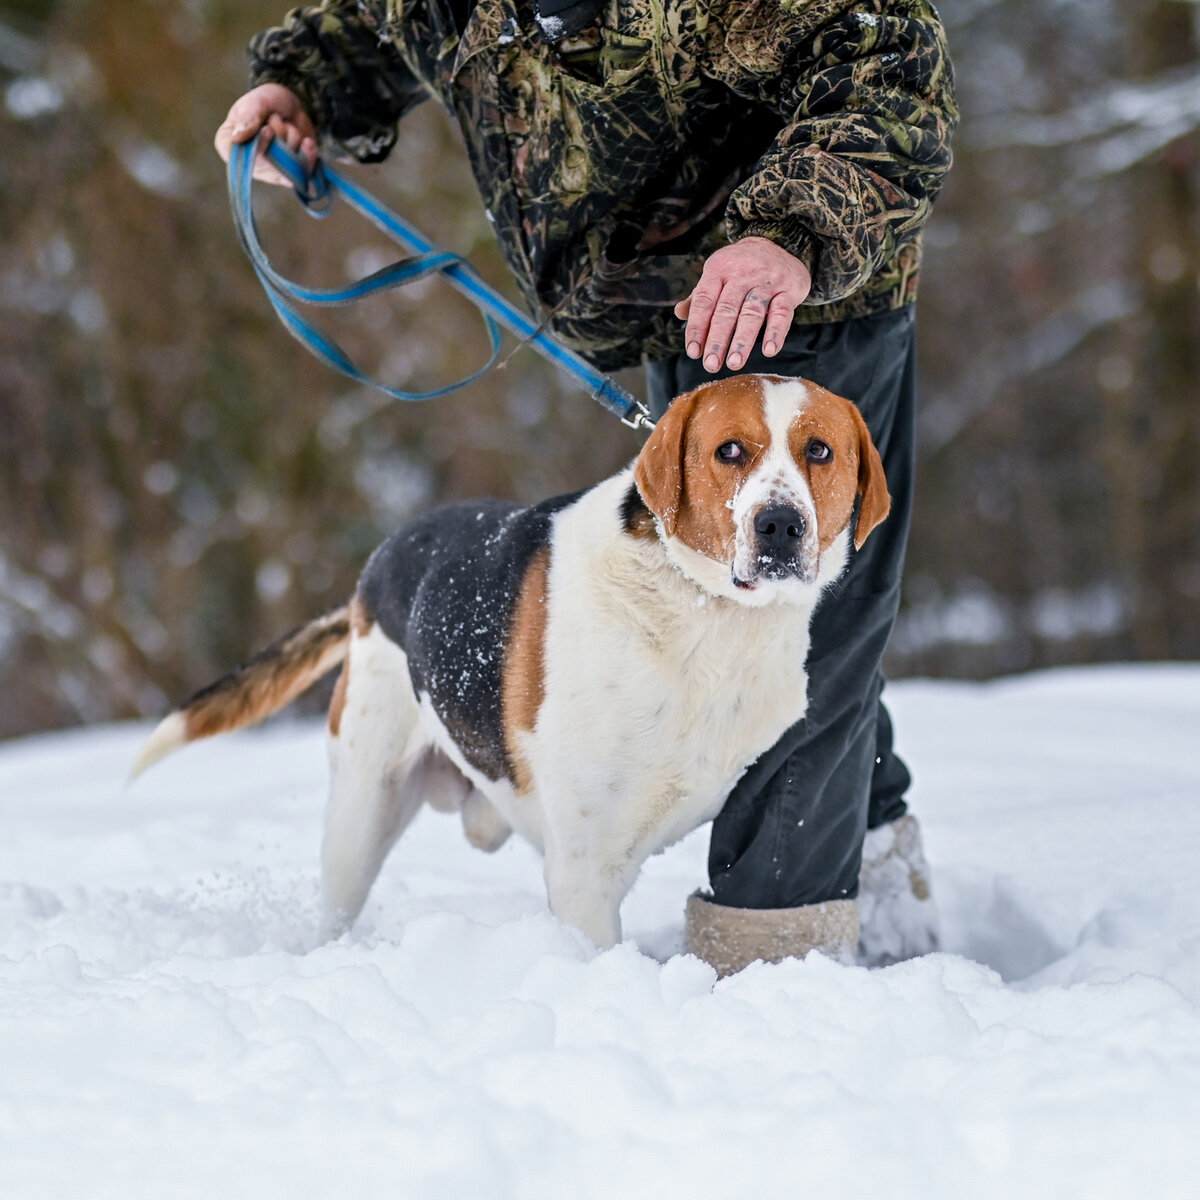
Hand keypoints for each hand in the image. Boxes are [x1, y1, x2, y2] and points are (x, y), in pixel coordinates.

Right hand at [214, 84, 317, 186]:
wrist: (292, 107)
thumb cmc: (268, 101)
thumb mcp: (258, 101)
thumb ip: (248, 116)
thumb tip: (236, 138)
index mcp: (229, 144)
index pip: (240, 158)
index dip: (259, 146)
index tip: (268, 130)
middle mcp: (248, 163)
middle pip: (268, 162)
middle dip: (279, 135)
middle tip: (277, 119)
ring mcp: (270, 172)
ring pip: (286, 165)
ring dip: (292, 140)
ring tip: (287, 126)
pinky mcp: (290, 175)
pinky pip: (302, 173)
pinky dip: (308, 154)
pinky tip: (307, 142)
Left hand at [674, 237, 811, 371]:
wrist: (779, 245)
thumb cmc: (740, 269)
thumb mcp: (717, 275)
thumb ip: (699, 296)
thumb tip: (679, 313)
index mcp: (719, 270)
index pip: (704, 301)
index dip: (697, 328)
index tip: (693, 352)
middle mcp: (742, 274)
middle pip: (727, 310)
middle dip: (718, 340)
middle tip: (711, 364)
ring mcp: (766, 281)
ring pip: (752, 312)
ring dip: (743, 340)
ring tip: (734, 362)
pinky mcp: (788, 290)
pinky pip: (782, 312)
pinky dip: (776, 332)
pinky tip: (769, 350)